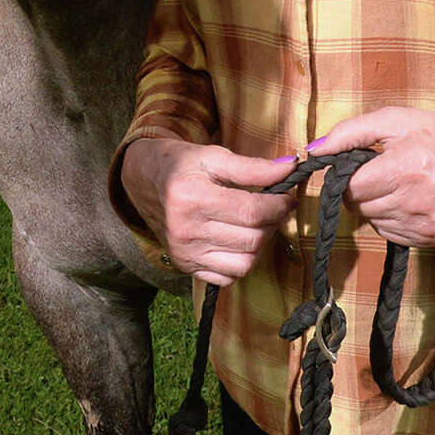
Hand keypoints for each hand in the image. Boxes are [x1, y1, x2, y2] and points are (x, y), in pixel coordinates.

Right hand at [120, 139, 297, 285]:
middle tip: (275, 207)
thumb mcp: (214, 156)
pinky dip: (242, 262)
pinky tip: (239, 241)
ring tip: (258, 224)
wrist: (143, 180)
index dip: (280, 205)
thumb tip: (290, 168)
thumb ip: (253, 166)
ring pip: (245, 263)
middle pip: (252, 239)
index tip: (288, 196)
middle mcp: (185, 230)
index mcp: (191, 197)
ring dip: (261, 244)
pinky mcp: (186, 266)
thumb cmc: (181, 165)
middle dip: (273, 222)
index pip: (252, 211)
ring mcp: (185, 253)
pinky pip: (228, 277)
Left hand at [313, 108, 434, 247]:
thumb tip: (312, 151)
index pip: (349, 189)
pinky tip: (409, 199)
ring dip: (376, 204)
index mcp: (402, 170)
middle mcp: (413, 203)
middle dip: (363, 189)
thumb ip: (347, 134)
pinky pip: (390, 233)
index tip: (363, 165)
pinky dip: (391, 218)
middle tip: (384, 171)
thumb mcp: (391, 121)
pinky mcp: (431, 239)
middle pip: (359, 207)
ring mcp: (423, 225)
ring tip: (400, 183)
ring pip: (372, 221)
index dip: (349, 176)